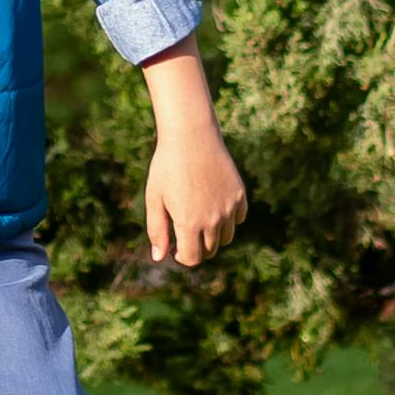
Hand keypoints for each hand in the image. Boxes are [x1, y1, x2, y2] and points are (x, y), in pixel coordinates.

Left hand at [145, 112, 249, 271]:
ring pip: (226, 237)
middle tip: (183, 231)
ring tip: (198, 218)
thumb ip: (157, 231)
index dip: (181, 257)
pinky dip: (227, 220)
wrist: (191, 135)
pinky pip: (237, 219)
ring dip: (213, 235)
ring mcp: (229, 207)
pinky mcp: (239, 195)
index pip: (192, 258)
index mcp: (189, 223)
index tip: (174, 246)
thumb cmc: (167, 166)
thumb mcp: (155, 199)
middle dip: (196, 247)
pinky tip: (213, 205)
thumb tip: (160, 258)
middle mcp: (213, 219)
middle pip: (209, 250)